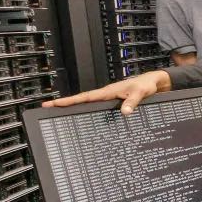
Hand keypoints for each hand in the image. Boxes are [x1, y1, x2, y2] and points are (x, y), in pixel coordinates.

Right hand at [42, 71, 170, 114]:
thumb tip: (124, 112)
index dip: (68, 101)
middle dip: (65, 104)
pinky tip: (85, 118)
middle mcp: (106, 95)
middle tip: (48, 108)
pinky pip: (98, 108)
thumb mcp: (140, 93)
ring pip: (89, 104)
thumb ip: (132, 102)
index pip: (84, 97)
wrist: (154, 82)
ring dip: (76, 108)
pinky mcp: (115, 103)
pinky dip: (89, 111)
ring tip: (60, 114)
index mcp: (108, 91)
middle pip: (82, 100)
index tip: (53, 103)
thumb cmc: (146, 85)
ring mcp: (109, 99)